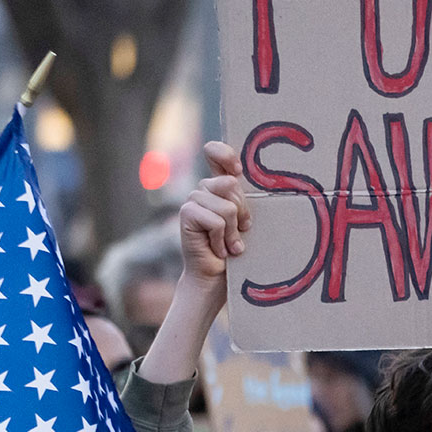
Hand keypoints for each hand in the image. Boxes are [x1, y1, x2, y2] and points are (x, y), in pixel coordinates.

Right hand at [177, 141, 251, 289]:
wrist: (215, 277)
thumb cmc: (235, 250)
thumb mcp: (244, 221)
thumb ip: (243, 200)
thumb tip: (240, 178)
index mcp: (220, 186)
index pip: (216, 153)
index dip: (225, 154)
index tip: (237, 169)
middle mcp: (205, 189)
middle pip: (231, 184)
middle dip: (241, 213)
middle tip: (238, 233)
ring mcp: (193, 200)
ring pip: (227, 207)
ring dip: (232, 232)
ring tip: (228, 245)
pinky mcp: (186, 214)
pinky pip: (216, 221)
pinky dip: (221, 239)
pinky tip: (217, 249)